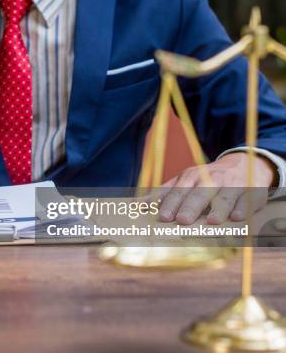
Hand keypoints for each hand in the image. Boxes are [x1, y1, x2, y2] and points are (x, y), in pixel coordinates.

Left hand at [157, 152, 274, 224]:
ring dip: (218, 209)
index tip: (163, 217)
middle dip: (191, 207)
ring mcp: (232, 185)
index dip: (171, 204)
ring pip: (224, 198)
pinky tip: (238, 218)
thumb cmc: (206, 180)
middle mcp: (211, 179)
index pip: (179, 191)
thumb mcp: (183, 182)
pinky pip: (247, 201)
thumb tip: (136, 204)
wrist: (241, 165)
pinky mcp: (251, 192)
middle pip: (200, 194)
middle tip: (183, 220)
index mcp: (191, 177)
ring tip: (212, 221)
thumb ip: (162, 194)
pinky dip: (243, 209)